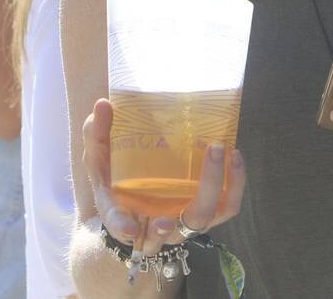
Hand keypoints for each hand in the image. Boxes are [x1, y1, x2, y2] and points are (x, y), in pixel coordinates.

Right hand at [81, 98, 245, 256]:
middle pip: (173, 227)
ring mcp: (180, 223)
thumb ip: (97, 133)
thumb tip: (103, 104)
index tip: (130, 227)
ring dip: (219, 187)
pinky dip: (235, 186)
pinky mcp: (203, 215)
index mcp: (121, 211)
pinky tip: (235, 157)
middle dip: (199, 192)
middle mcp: (152, 225)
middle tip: (211, 150)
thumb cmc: (114, 176)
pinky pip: (225, 208)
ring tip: (227, 151)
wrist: (135, 195)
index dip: (122, 226)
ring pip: (203, 219)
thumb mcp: (99, 155)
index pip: (119, 223)